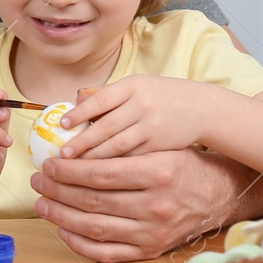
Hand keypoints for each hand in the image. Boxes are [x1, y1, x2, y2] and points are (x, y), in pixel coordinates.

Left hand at [31, 148, 262, 261]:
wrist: (220, 194)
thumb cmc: (183, 163)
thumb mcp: (159, 145)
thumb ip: (120, 144)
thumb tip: (72, 141)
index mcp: (158, 173)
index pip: (100, 173)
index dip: (67, 170)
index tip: (48, 164)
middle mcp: (157, 205)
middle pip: (93, 201)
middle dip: (58, 191)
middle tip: (38, 181)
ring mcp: (154, 232)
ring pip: (96, 227)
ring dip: (62, 216)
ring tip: (42, 203)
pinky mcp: (152, 251)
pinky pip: (108, 253)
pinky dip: (81, 244)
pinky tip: (63, 230)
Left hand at [61, 75, 205, 158]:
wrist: (200, 108)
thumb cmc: (159, 97)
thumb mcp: (135, 87)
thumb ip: (107, 94)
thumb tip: (75, 100)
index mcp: (133, 86)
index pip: (101, 99)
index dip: (80, 113)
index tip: (62, 125)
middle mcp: (143, 105)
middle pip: (106, 126)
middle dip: (82, 142)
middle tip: (62, 155)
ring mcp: (153, 127)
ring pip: (118, 146)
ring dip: (93, 158)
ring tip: (74, 167)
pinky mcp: (161, 147)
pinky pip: (132, 160)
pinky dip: (114, 168)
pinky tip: (98, 175)